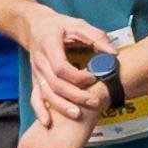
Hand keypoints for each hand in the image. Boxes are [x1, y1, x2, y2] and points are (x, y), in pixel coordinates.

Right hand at [19, 4, 113, 127]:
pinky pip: (35, 97)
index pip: (61, 67)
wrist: (34, 26)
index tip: (93, 78)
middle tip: (94, 102)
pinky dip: (39, 111)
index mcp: (49, 45)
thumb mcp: (77, 24)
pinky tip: (47, 123)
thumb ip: (96, 37)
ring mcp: (36, 72)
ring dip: (61, 106)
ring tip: (78, 114)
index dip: (77, 77)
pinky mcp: (35, 79)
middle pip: (55, 84)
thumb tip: (113, 53)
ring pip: (46, 93)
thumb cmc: (58, 26)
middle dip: (75, 96)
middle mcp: (40, 61)